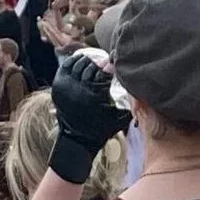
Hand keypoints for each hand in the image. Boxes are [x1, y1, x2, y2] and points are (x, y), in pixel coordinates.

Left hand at [48, 49, 129, 182]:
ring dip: (88, 62)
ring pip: (79, 63)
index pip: (104, 71)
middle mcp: (80, 88)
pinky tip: (81, 62)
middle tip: (104, 64)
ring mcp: (68, 85)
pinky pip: (67, 64)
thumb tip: (139, 89)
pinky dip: (74, 61)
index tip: (113, 65)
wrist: (79, 137)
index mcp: (96, 95)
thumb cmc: (102, 128)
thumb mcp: (121, 119)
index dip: (110, 66)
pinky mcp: (59, 83)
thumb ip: (131, 105)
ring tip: (94, 64)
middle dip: (99, 64)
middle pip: (92, 65)